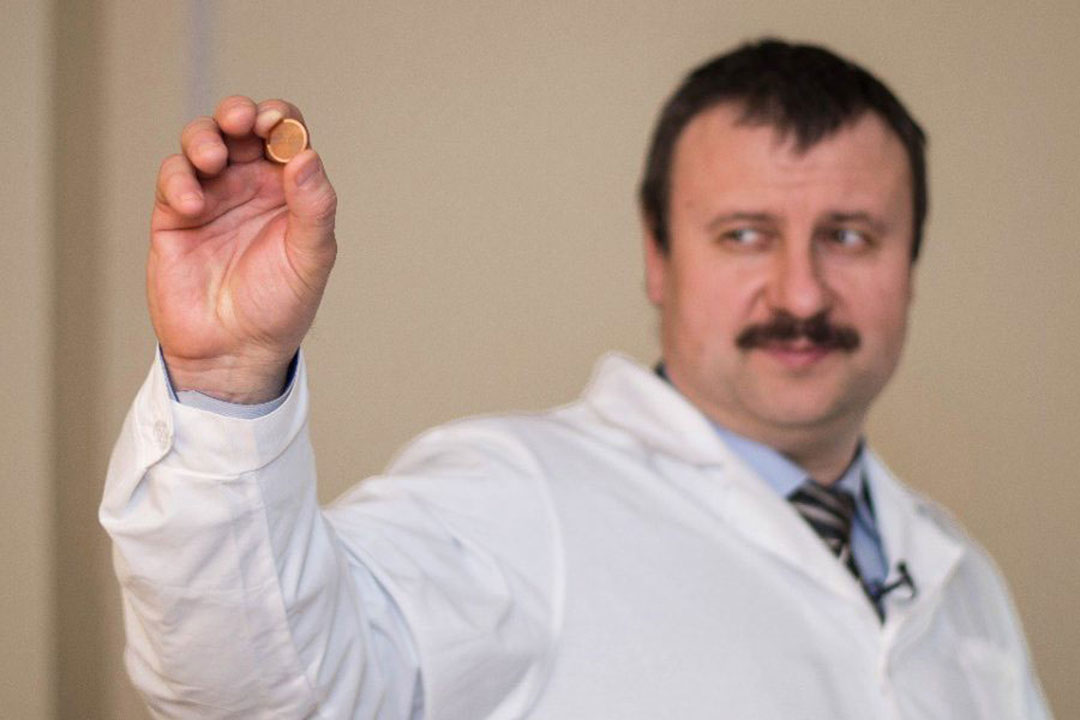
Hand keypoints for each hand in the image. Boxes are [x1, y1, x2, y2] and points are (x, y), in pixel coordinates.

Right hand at [148, 96, 336, 402]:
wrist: (234, 353)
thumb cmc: (279, 307)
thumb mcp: (310, 258)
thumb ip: (315, 207)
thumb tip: (307, 156)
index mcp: (289, 189)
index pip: (286, 133)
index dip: (281, 118)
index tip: (277, 125)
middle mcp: (250, 185)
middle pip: (239, 126)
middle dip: (238, 113)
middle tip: (241, 120)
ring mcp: (212, 196)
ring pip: (201, 142)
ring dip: (205, 138)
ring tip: (213, 159)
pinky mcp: (174, 215)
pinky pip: (173, 179)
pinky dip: (180, 180)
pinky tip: (194, 203)